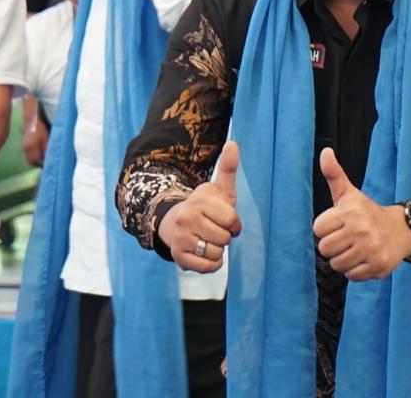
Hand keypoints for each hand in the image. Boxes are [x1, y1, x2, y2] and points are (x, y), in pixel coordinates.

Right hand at [22, 113, 47, 167]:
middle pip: (31, 161)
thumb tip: (48, 159)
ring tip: (42, 159)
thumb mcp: (46, 139)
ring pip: (29, 159)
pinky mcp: (23, 146)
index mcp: (32, 148)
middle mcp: (26, 149)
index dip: (42, 163)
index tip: (47, 164)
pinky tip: (38, 155)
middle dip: (38, 163)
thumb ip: (46, 150)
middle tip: (45, 163)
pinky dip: (32, 157)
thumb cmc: (40, 130)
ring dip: (35, 161)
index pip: (36, 160)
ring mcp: (24, 148)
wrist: (32, 122)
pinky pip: (27, 155)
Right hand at [157, 141, 241, 272]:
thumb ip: (228, 168)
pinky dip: (211, 264)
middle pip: (225, 238)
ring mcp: (180, 238)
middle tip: (213, 229)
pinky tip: (204, 253)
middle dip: (224, 236)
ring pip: (217, 253)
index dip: (234, 223)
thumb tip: (233, 144)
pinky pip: (207, 267)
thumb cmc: (206, 207)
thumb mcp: (218, 189)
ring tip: (207, 239)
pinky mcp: (178, 256)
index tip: (225, 219)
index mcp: (198, 200)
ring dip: (218, 250)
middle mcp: (186, 218)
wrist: (177, 223)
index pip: (232, 220)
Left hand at [312, 148, 410, 281]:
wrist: (402, 229)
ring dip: (343, 259)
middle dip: (333, 246)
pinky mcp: (378, 266)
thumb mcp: (350, 193)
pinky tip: (364, 258)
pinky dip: (355, 270)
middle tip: (345, 239)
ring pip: (337, 265)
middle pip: (325, 249)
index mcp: (350, 212)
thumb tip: (324, 151)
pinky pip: (352, 276)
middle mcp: (361, 230)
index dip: (325, 228)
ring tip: (354, 249)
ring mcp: (371, 249)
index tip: (337, 225)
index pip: (318, 229)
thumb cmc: (367, 213)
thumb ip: (334, 174)